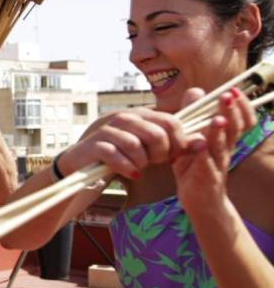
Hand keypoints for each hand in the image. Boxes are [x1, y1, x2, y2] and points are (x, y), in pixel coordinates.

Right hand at [58, 107, 187, 179]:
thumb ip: (174, 139)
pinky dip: (127, 168)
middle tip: (154, 162)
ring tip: (139, 167)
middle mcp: (124, 117)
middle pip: (156, 134)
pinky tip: (131, 174)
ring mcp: (107, 129)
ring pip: (136, 146)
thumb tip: (203, 140)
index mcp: (140, 113)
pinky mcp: (93, 144)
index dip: (178, 143)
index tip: (172, 155)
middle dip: (160, 154)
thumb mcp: (148, 143)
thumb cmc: (122, 152)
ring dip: (142, 163)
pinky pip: (116, 156)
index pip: (172, 122)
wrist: (84, 162)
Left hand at [173, 88, 255, 214]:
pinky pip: (205, 166)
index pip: (240, 120)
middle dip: (231, 112)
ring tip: (217, 120)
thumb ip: (194, 115)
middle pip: (233, 129)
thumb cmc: (196, 165)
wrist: (200, 200)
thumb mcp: (193, 136)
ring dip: (219, 132)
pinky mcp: (204, 178)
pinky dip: (203, 156)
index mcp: (224, 139)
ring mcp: (216, 165)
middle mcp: (224, 150)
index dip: (241, 106)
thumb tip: (197, 91)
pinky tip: (200, 146)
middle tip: (228, 96)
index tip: (234, 90)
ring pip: (220, 146)